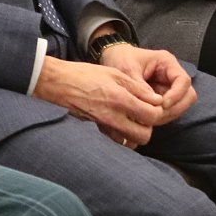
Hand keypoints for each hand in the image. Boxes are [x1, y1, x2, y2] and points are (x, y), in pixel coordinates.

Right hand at [34, 54, 163, 148]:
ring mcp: (104, 126)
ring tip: (133, 118)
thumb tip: (155, 99)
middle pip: (144, 135)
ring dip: (136, 132)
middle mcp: (114, 116)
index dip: (157, 110)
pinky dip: (122, 135)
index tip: (154, 103)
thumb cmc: (84, 74)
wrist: (58, 83)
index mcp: (121, 99)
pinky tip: (120, 121)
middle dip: (148, 126)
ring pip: (131, 141)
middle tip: (145, 113)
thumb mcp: (114, 73)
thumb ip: (137, 87)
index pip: (151, 115)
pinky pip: (117, 139)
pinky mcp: (97, 130)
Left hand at [100, 44, 195, 126]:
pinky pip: (168, 111)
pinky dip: (160, 117)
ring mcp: (169, 88)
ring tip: (149, 119)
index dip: (177, 95)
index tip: (162, 104)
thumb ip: (140, 86)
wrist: (113, 58)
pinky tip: (146, 119)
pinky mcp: (162, 98)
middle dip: (174, 108)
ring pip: (179, 106)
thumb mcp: (127, 69)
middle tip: (156, 116)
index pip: (183, 81)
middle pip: (187, 96)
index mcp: (167, 63)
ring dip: (167, 115)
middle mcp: (172, 76)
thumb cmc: (121, 58)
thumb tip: (153, 105)